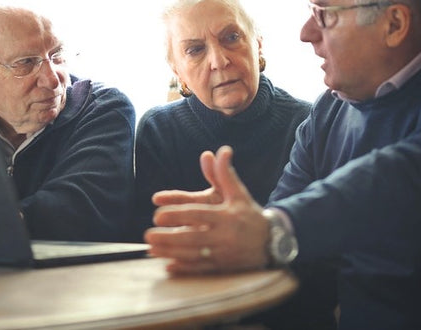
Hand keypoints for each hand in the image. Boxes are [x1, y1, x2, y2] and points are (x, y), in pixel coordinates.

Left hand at [144, 146, 269, 273]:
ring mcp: (223, 253)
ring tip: (152, 250)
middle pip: (192, 237)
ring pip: (194, 255)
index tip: (158, 214)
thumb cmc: (249, 214)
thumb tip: (220, 151)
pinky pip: (202, 269)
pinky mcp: (223, 267)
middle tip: (148, 235)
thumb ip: (225, 173)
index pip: (197, 214)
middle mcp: (224, 236)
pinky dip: (185, 269)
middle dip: (169, 237)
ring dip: (171, 253)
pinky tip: (168, 266)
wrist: (272, 241)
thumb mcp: (238, 193)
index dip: (177, 215)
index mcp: (225, 216)